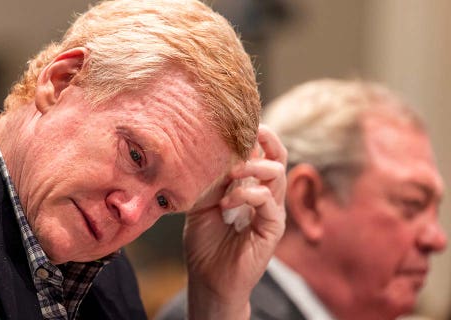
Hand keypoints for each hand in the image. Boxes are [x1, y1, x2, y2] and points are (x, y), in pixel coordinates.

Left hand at [184, 125, 286, 319]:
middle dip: (265, 139)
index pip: (263, 153)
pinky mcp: (272, 230)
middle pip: (278, 157)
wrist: (208, 279)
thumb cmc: (205, 242)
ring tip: (230, 174)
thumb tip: (208, 150)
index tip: (237, 122)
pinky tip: (226, 203)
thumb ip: (210, 179)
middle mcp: (266, 196)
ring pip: (276, 174)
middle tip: (246, 133)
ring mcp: (272, 212)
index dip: (256, 135)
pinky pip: (268, 203)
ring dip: (252, 168)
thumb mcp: (202, 202)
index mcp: (251, 187)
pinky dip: (247, 196)